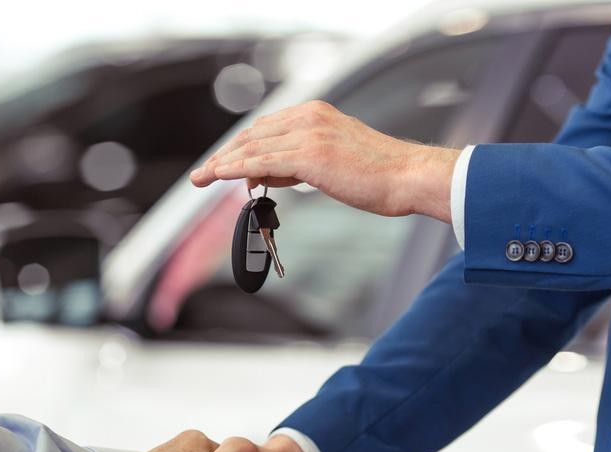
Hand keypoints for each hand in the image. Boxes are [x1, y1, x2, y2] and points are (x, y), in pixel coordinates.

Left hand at [189, 100, 458, 221]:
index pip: (267, 129)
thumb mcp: (334, 164)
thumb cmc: (379, 176)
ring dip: (223, 163)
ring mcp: (309, 134)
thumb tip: (266, 175)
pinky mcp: (309, 155)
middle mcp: (309, 117)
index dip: (241, 147)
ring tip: (202, 177)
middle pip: (254, 135)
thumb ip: (299, 164)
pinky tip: (219, 176)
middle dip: (225, 155)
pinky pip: (261, 161)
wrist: (408, 177)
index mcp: (317, 114)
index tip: (222, 164)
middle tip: (203, 173)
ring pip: (253, 147)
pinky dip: (236, 168)